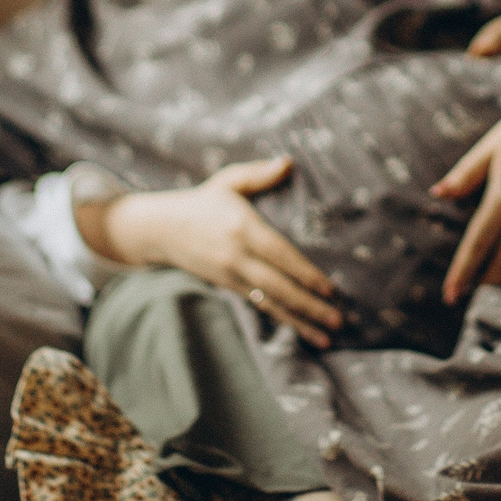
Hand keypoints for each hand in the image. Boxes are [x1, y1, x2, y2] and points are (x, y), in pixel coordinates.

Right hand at [93, 158, 343, 346]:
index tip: (330, 288)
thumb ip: (259, 174)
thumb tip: (288, 162)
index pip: (279, 254)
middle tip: (338, 320)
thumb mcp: (229, 181)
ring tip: (326, 339)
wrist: (161, 229)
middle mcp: (236, 257)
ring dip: (300, 322)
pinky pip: (259, 305)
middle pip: (278, 286)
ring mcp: (231, 276)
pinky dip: (282, 319)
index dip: (305, 273)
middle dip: (309, 306)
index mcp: (241, 228)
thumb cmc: (203, 201)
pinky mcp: (228, 287)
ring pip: (270, 303)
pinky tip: (301, 330)